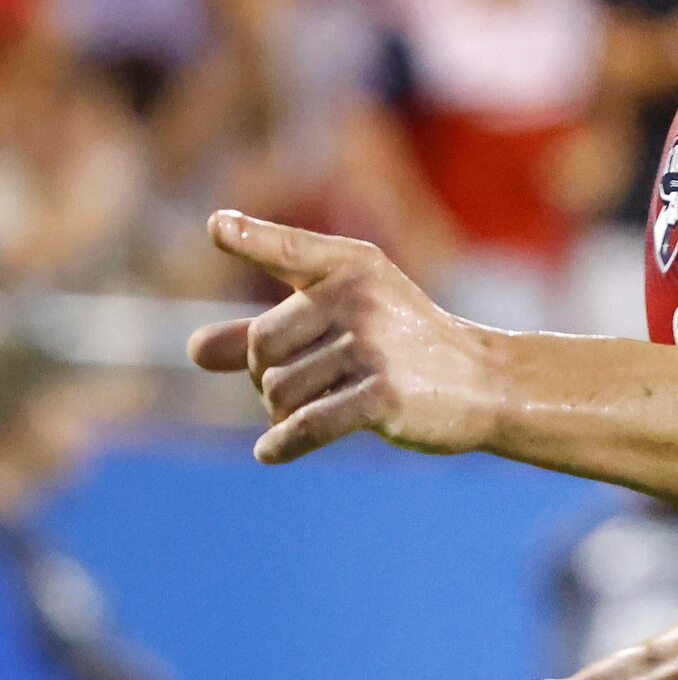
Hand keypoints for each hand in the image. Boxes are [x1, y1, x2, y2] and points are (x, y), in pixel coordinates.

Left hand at [186, 210, 497, 463]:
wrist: (484, 383)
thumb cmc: (406, 346)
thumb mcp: (342, 322)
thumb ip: (265, 331)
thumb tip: (192, 350)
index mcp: (351, 267)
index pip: (292, 249)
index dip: (252, 238)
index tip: (218, 228)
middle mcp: (360, 298)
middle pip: (260, 349)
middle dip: (264, 378)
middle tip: (304, 386)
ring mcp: (373, 347)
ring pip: (278, 393)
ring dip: (284, 414)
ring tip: (320, 408)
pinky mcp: (383, 395)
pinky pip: (307, 425)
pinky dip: (282, 444)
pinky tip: (271, 451)